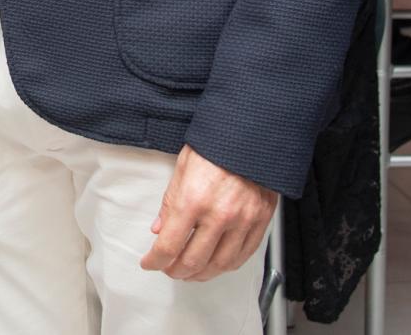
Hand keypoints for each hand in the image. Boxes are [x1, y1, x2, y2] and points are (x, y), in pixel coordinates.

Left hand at [140, 146, 277, 282]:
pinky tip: (217, 263)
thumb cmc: (216, 146)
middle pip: (193, 261)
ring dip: (201, 274)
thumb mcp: (182, 169)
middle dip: (176, 271)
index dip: (155, 261)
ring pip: (220, 265)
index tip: (150, 262)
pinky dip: (227, 266)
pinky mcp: (260, 221)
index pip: (168, 246)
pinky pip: (243, 255)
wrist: (250, 135)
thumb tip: (160, 229)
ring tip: (191, 272)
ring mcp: (242, 220)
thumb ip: (170, 204)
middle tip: (169, 268)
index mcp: (193, 200)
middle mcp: (219, 215)